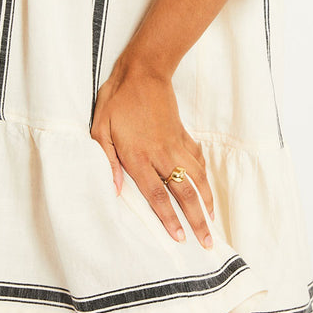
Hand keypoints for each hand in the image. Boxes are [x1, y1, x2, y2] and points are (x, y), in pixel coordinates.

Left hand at [90, 55, 215, 249]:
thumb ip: (107, 160)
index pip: (157, 194)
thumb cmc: (116, 100)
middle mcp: (161, 153)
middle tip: (207, 241)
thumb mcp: (100, 128)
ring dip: (206, 200)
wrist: (143, 71)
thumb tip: (115, 190)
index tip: (180, 237)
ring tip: (213, 220)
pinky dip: (204, 174)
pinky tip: (206, 185)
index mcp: (138, 156)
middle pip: (184, 192)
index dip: (169, 218)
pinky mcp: (183, 133)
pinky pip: (197, 157)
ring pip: (197, 177)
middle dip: (197, 219)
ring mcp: (175, 143)